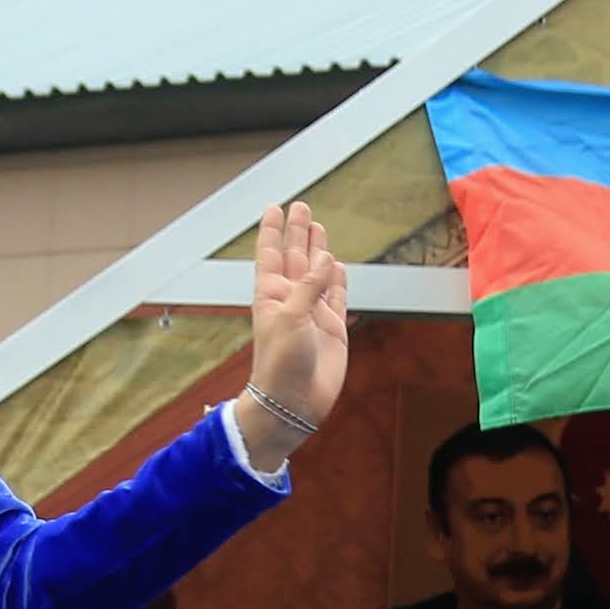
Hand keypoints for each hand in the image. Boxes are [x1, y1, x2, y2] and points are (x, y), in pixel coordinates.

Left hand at [246, 198, 346, 429]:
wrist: (293, 402)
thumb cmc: (280, 362)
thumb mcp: (290, 317)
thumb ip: (309, 286)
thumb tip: (326, 259)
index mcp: (271, 294)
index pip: (272, 253)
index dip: (273, 230)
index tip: (274, 207)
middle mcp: (292, 299)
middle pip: (295, 256)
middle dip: (298, 232)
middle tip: (301, 207)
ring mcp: (313, 313)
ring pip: (317, 273)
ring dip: (318, 251)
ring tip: (319, 228)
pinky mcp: (332, 328)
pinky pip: (336, 297)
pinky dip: (337, 281)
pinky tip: (337, 266)